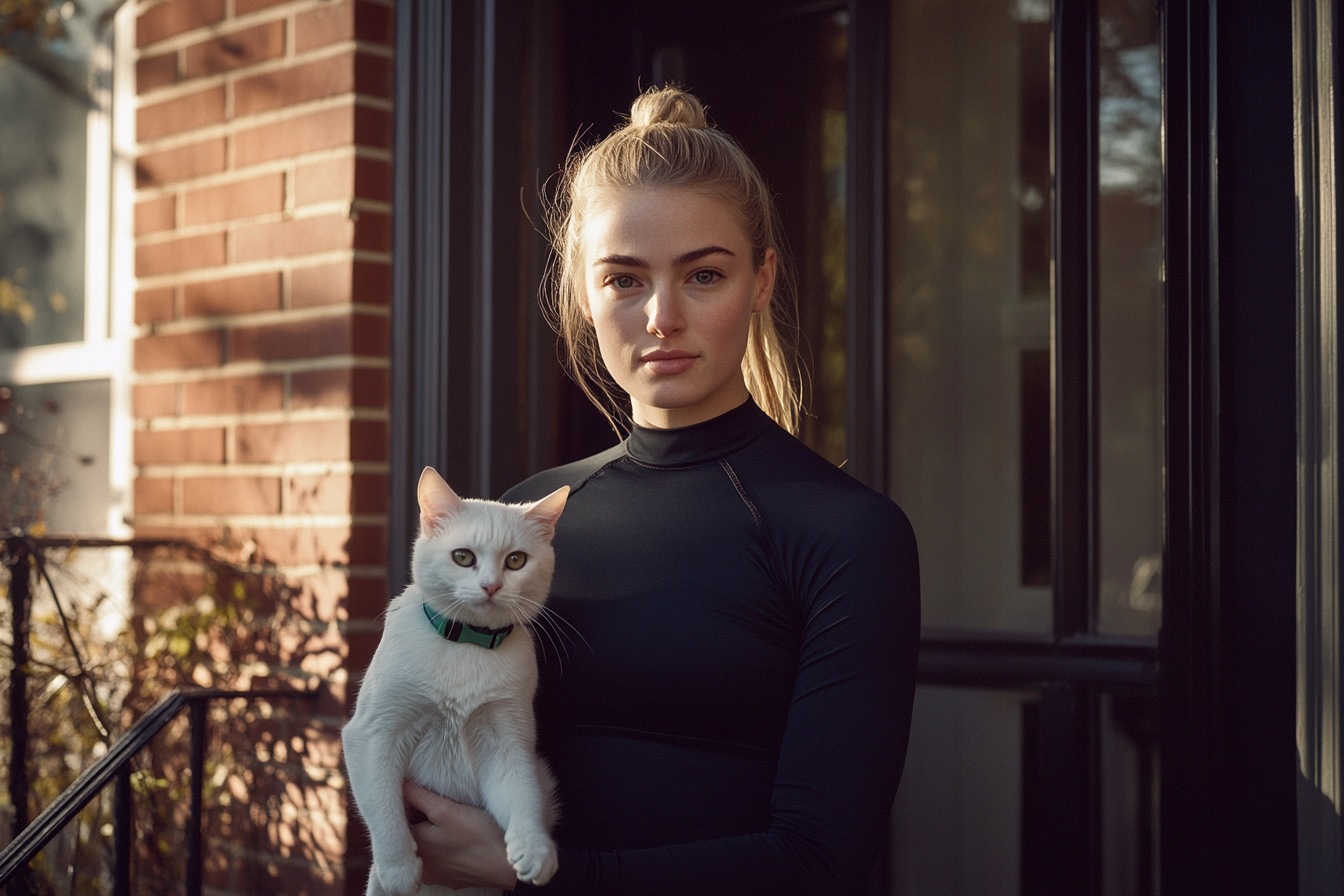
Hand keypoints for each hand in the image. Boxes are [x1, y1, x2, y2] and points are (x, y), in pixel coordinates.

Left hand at [403, 782, 518, 890]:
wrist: (508, 866)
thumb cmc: (479, 835)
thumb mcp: (446, 809)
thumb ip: (419, 797)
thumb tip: (400, 784)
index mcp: (413, 847)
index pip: (397, 821)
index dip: (406, 803)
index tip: (419, 791)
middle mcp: (420, 866)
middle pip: (411, 835)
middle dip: (418, 818)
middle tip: (436, 802)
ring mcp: (436, 876)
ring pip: (425, 848)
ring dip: (431, 833)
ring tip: (449, 818)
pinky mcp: (452, 879)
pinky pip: (440, 859)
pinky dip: (444, 847)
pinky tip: (459, 837)